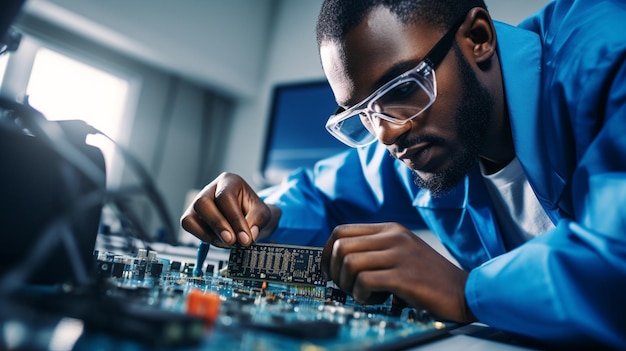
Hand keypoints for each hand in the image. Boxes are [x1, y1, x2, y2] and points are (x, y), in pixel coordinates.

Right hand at [180, 172, 280, 247]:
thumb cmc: (253, 211)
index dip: (234, 219)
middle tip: (232, 241)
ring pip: (191, 216)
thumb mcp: (262, 213)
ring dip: (210, 234)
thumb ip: (257, 222)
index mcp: (229, 181)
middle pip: (203, 203)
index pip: (225, 197)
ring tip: (228, 243)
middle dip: (218, 225)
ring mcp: (198, 202)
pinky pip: (188, 225)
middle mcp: (210, 189)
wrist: (249, 216)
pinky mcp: (192, 215)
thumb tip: (248, 236)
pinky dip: (202, 236)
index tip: (245, 238)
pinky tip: (218, 241)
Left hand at [321, 222, 475, 322]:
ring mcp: (399, 254)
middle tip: (346, 287)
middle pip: (340, 246)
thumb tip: (338, 261)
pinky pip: (364, 281)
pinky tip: (375, 299)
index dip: (326, 252)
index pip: (341, 230)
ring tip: (364, 294)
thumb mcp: (402, 253)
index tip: (327, 271)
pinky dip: (361, 294)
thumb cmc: (429, 278)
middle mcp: (393, 237)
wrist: (465, 291)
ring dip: (348, 284)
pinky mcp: (404, 276)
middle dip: (334, 271)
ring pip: (349, 262)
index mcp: (390, 229)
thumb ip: (375, 250)